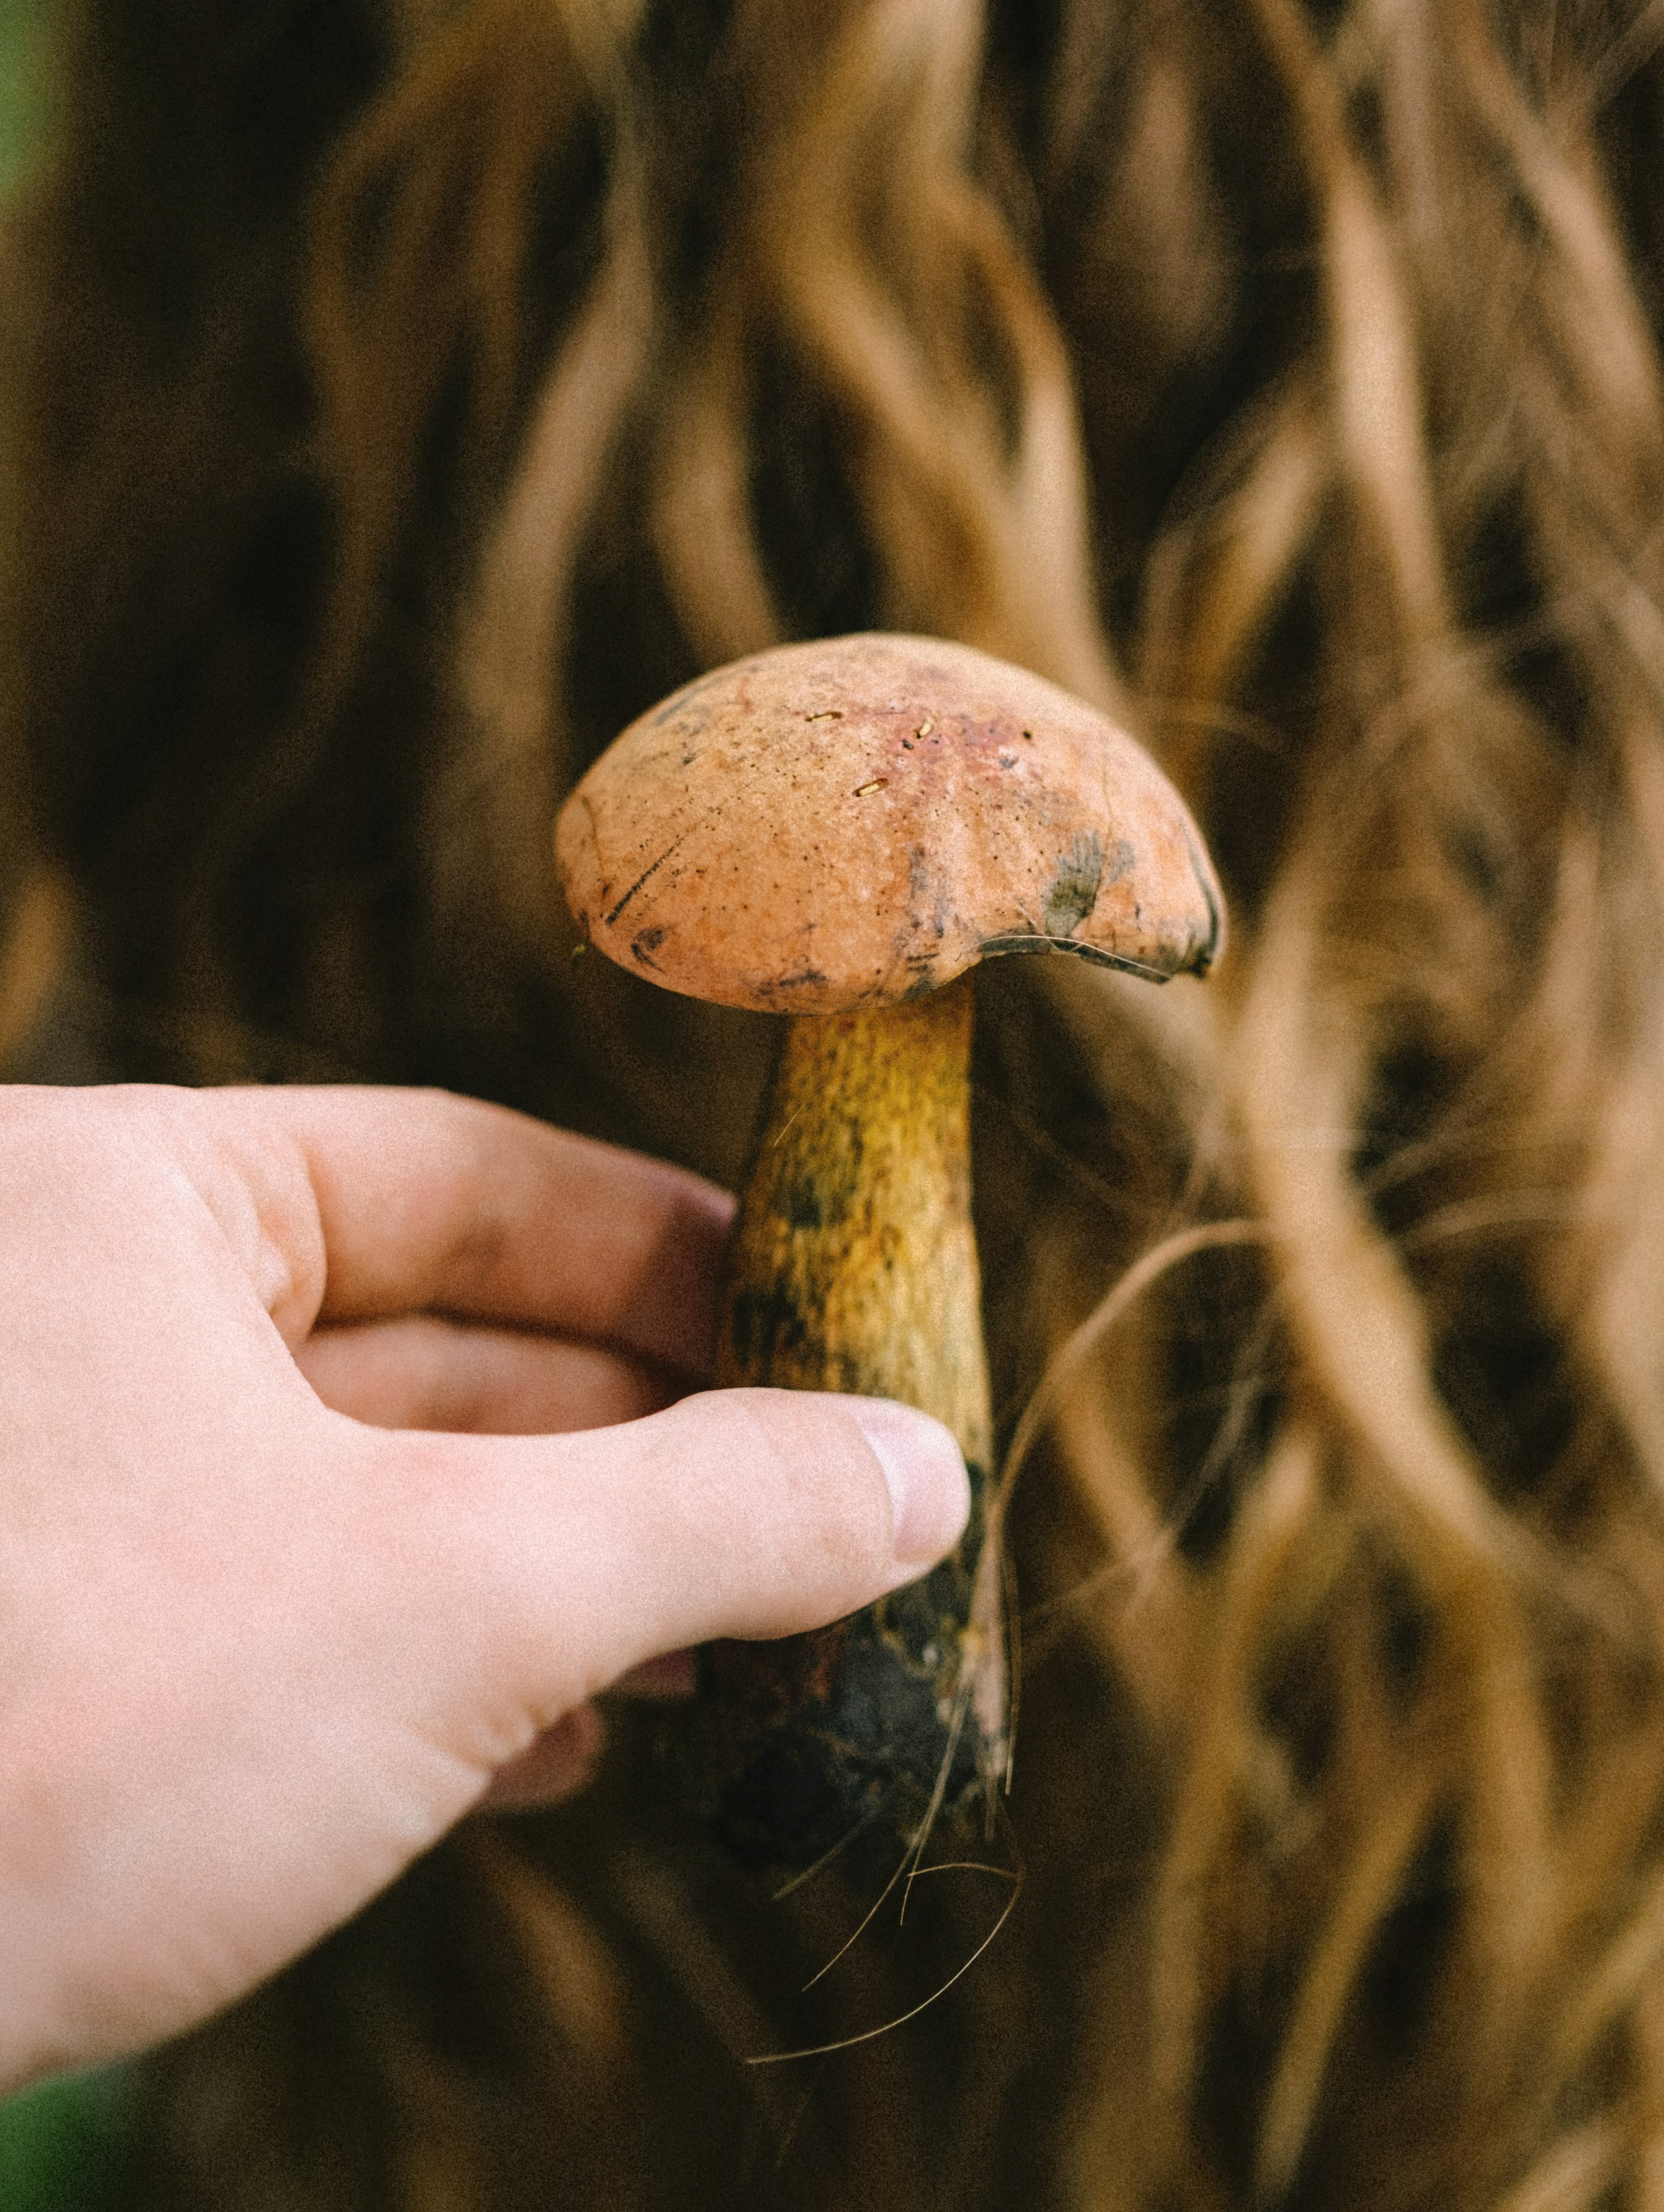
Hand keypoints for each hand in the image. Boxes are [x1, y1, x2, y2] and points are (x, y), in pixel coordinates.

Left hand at [0, 1084, 967, 2089]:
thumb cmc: (57, 1734)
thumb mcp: (437, 1599)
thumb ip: (703, 1518)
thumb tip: (921, 1470)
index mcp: (127, 1203)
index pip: (464, 1175)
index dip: (668, 1248)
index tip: (824, 1319)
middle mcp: (75, 1317)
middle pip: (436, 1336)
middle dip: (639, 1440)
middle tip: (821, 1509)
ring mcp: (56, 1492)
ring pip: (370, 1489)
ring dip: (561, 1568)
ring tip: (727, 1644)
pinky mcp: (50, 1654)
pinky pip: (291, 1607)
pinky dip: (440, 1662)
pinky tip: (563, 1736)